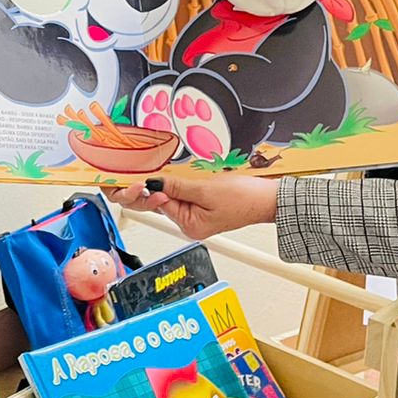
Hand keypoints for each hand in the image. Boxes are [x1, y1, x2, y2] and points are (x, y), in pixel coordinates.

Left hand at [105, 174, 274, 240]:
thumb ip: (178, 187)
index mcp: (189, 224)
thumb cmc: (245, 199)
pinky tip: (166, 176)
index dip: (142, 190)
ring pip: (167, 196)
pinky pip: (179, 194)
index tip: (132, 177)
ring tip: (146, 173)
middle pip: (157, 203)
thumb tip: (153, 183)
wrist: (269, 200)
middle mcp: (188, 222)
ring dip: (158, 184)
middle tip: (128, 174)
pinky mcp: (201, 206)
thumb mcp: (207, 190)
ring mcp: (194, 215)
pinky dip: (172, 184)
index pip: (156, 204)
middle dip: (143, 189)